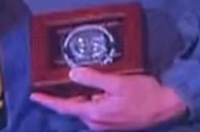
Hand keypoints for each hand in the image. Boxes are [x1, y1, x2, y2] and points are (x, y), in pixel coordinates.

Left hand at [30, 67, 187, 130]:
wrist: (166, 108)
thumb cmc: (144, 94)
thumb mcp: (118, 82)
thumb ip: (94, 78)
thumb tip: (72, 74)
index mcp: (94, 113)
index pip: (65, 107)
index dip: (48, 101)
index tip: (34, 95)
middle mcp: (96, 123)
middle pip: (74, 107)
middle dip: (66, 95)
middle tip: (57, 78)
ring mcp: (104, 125)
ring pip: (85, 108)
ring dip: (81, 96)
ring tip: (80, 79)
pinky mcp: (112, 123)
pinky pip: (95, 111)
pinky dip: (91, 100)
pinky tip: (96, 88)